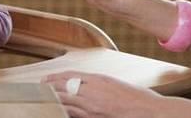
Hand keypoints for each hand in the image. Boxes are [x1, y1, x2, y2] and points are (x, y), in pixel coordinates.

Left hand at [43, 71, 161, 117]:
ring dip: (54, 100)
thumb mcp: (114, 83)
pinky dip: (66, 111)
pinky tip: (60, 111)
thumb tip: (81, 84)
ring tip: (45, 99)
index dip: (55, 77)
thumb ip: (96, 83)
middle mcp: (93, 92)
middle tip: (39, 89)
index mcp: (98, 79)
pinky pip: (75, 115)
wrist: (151, 113)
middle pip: (63, 88)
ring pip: (65, 102)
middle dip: (49, 88)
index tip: (45, 79)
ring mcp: (92, 108)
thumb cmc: (137, 98)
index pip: (69, 76)